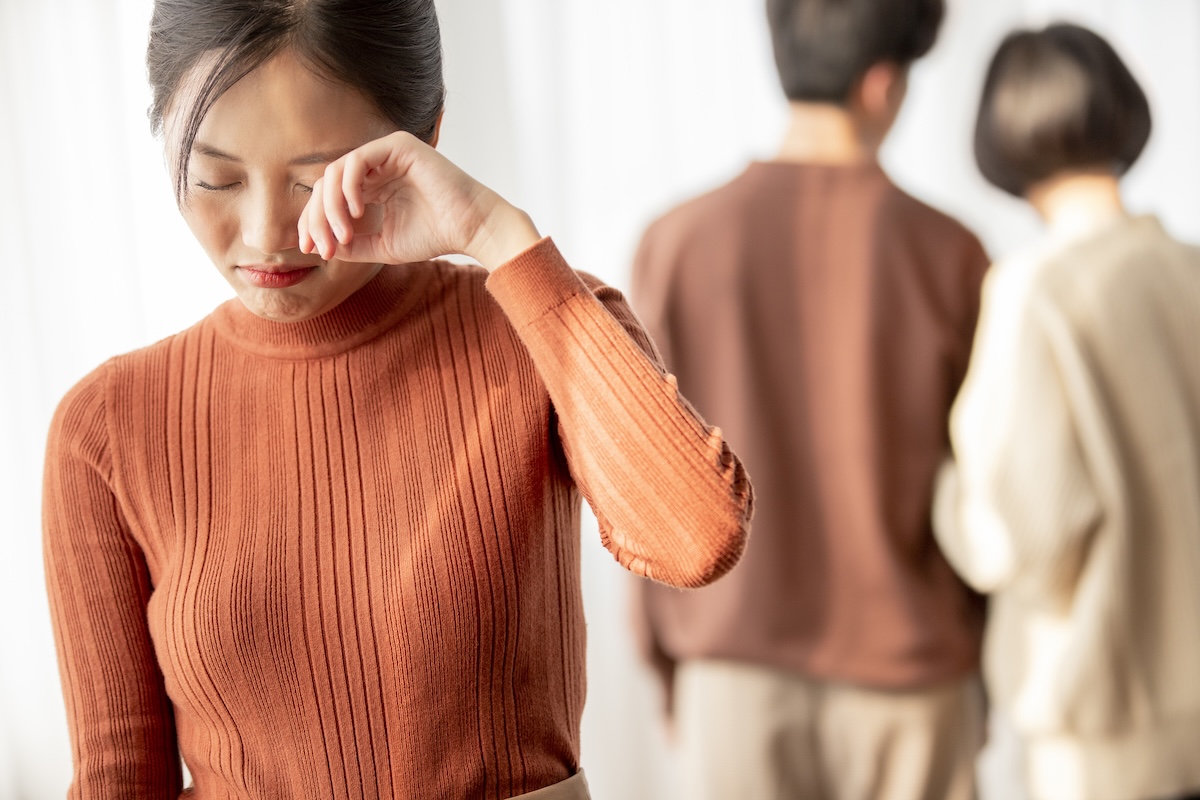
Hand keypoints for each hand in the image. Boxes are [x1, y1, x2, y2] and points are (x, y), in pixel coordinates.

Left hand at [298, 131, 540, 269]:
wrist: (471, 229)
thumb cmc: (434, 236)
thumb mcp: (381, 246)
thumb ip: (351, 244)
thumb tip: (317, 246)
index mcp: (371, 185)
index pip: (328, 198)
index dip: (313, 223)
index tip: (311, 251)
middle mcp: (375, 166)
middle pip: (325, 185)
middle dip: (317, 219)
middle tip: (323, 248)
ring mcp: (385, 154)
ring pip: (335, 173)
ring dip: (331, 208)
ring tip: (343, 236)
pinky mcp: (397, 146)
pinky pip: (356, 161)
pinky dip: (349, 188)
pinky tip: (357, 213)